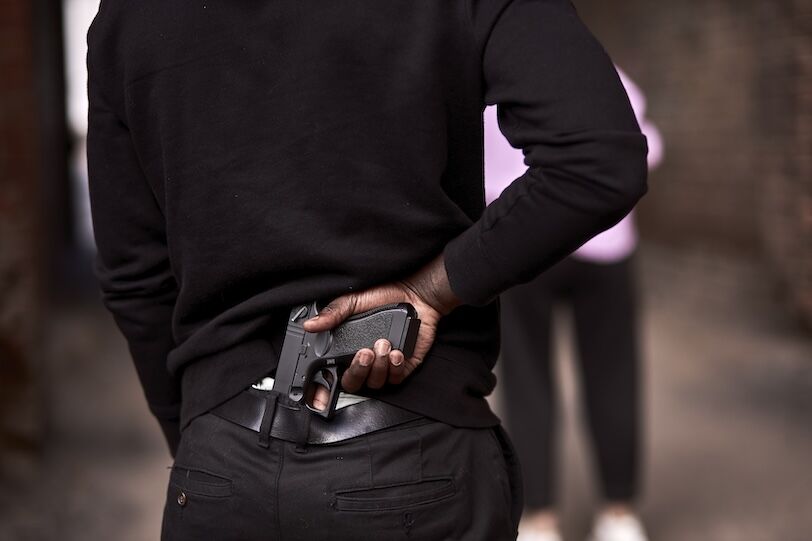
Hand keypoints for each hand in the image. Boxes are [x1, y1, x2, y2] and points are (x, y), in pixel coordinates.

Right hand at [302, 254, 459, 408]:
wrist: (415, 294)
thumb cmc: (384, 295)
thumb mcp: (353, 301)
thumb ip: (333, 314)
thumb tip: (310, 325)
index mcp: (348, 347)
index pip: (332, 374)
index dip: (323, 387)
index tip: (322, 389)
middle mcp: (365, 360)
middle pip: (353, 383)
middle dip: (358, 371)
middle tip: (364, 353)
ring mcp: (383, 365)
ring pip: (375, 383)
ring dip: (378, 367)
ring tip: (384, 344)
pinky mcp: (403, 366)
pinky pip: (395, 379)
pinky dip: (394, 368)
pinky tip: (396, 352)